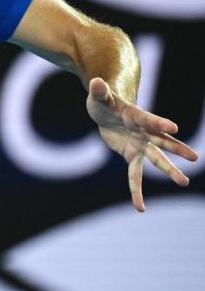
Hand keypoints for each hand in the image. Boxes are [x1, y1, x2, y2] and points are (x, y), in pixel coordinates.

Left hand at [86, 77, 197, 211]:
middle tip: (194, 157)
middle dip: (177, 149)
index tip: (174, 128)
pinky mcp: (132, 155)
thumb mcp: (99, 96)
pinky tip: (140, 208)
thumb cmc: (105, 100)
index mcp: (136, 116)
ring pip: (156, 159)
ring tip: (184, 182)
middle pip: (161, 141)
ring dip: (169, 170)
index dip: (159, 123)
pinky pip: (134, 176)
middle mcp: (143, 132)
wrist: (108, 111)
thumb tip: (96, 82)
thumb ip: (100, 91)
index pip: (149, 119)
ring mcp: (140, 144)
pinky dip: (136, 191)